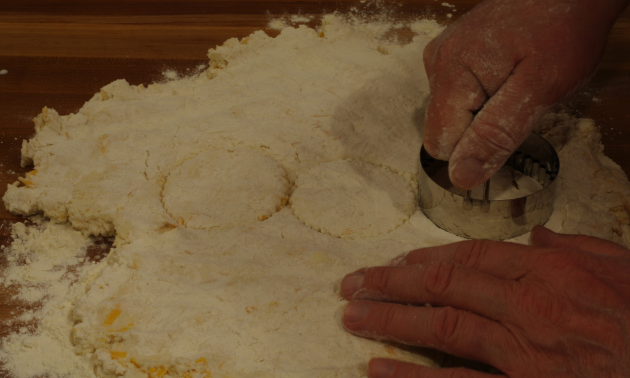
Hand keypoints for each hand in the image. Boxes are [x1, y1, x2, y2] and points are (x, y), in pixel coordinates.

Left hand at [340, 226, 629, 377]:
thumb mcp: (625, 270)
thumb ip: (579, 248)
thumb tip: (538, 235)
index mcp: (552, 271)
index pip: (473, 255)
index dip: (427, 257)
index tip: (396, 262)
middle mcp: (530, 306)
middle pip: (444, 284)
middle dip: (392, 282)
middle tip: (353, 283)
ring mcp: (524, 353)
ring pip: (441, 326)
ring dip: (390, 320)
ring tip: (352, 316)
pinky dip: (413, 377)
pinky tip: (378, 370)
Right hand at [423, 0, 628, 188]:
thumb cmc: (563, 30)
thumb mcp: (538, 90)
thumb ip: (496, 135)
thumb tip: (461, 176)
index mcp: (451, 74)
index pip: (440, 145)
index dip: (476, 149)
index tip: (510, 128)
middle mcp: (436, 63)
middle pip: (445, 129)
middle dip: (480, 129)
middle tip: (517, 102)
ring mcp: (442, 55)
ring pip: (452, 113)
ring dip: (483, 112)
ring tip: (516, 84)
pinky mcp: (452, 52)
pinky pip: (457, 93)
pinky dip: (481, 95)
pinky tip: (507, 75)